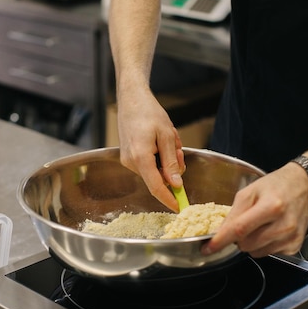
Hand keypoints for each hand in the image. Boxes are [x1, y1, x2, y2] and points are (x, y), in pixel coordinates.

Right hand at [117, 87, 183, 210]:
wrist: (131, 100)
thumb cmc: (149, 113)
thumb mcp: (167, 136)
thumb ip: (171, 162)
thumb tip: (176, 185)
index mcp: (140, 157)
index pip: (156, 187)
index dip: (169, 199)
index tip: (180, 208)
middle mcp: (130, 162)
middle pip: (157, 178)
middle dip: (172, 169)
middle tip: (178, 149)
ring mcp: (127, 160)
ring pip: (154, 171)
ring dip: (166, 160)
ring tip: (168, 139)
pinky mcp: (127, 157)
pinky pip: (148, 165)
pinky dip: (158, 157)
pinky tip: (159, 140)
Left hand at [202, 162, 307, 256]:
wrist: (304, 186)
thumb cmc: (275, 186)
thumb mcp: (250, 192)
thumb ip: (233, 213)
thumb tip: (219, 233)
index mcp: (271, 207)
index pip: (239, 229)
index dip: (221, 241)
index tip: (207, 248)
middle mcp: (283, 225)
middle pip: (246, 244)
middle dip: (238, 238)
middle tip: (244, 223)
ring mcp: (291, 237)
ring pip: (255, 252)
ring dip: (251, 242)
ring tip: (260, 225)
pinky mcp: (295, 246)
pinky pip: (268, 253)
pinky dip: (263, 245)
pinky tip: (270, 230)